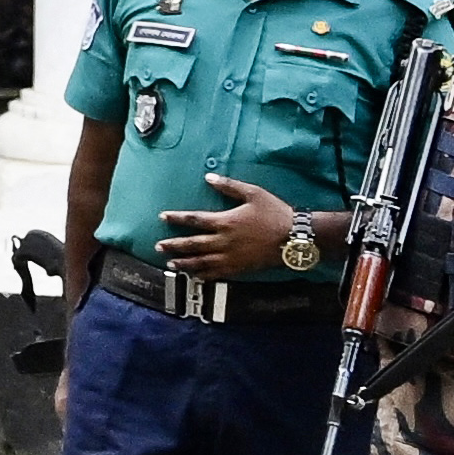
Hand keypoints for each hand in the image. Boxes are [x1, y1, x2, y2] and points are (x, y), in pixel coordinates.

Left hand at [170, 173, 303, 278]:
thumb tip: (208, 177)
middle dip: (174, 245)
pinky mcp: (240, 268)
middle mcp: (223, 241)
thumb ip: (229, 186)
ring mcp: (231, 257)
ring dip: (184, 262)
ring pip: (201, 262)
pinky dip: (204, 275)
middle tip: (158, 246)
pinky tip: (196, 277)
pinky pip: (217, 274)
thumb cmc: (275, 213)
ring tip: (171, 263)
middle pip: (192, 243)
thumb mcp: (253, 193)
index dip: (176, 218)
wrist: (294, 238)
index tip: (162, 217)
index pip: (193, 219)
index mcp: (225, 221)